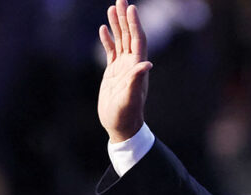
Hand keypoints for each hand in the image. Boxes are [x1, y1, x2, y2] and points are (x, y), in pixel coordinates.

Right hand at [98, 0, 152, 142]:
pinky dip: (108, 40)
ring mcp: (122, 68)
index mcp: (137, 68)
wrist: (121, 126)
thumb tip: (147, 63)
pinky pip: (111, 52)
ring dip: (117, 24)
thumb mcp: (131, 99)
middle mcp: (132, 65)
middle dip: (126, 18)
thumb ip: (137, 81)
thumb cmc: (126, 115)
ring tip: (112, 7)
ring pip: (120, 41)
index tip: (131, 8)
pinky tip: (103, 29)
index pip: (138, 40)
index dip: (135, 24)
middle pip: (129, 36)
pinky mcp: (113, 73)